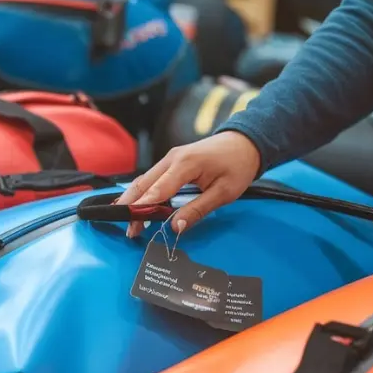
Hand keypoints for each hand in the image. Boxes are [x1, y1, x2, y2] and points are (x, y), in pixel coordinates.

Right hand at [117, 131, 261, 237]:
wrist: (244, 142)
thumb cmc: (237, 166)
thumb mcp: (223, 193)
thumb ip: (197, 210)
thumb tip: (175, 226)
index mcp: (185, 164)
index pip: (158, 190)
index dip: (143, 209)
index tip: (133, 226)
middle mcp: (172, 158)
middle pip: (143, 184)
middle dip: (132, 207)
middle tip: (129, 229)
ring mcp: (170, 158)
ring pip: (145, 180)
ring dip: (135, 200)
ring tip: (130, 222)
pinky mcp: (171, 161)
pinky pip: (153, 178)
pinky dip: (144, 193)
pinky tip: (139, 206)